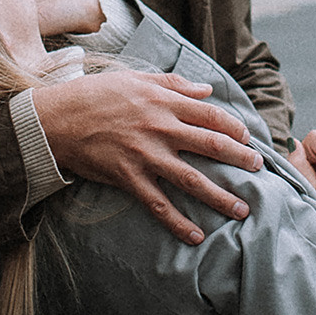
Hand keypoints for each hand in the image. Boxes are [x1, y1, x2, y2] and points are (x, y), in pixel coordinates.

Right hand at [31, 67, 261, 243]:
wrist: (57, 119)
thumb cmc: (95, 95)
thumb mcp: (136, 79)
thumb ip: (174, 84)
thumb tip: (206, 89)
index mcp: (164, 102)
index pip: (210, 115)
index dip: (233, 127)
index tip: (247, 137)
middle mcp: (161, 129)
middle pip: (210, 145)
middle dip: (239, 158)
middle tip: (258, 169)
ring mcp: (146, 156)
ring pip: (192, 179)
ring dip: (220, 196)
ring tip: (242, 209)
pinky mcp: (129, 178)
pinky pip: (159, 204)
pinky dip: (178, 223)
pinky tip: (196, 236)